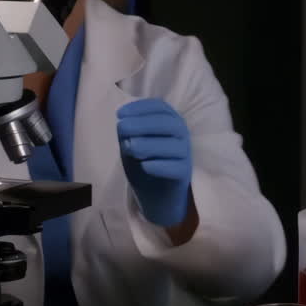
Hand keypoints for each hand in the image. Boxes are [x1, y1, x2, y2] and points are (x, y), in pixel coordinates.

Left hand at [117, 98, 191, 226]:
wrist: (155, 198)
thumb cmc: (144, 165)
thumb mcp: (131, 146)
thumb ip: (128, 134)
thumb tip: (123, 124)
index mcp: (169, 123)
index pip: (160, 108)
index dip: (140, 108)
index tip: (120, 114)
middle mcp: (181, 136)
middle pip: (169, 124)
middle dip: (144, 124)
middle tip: (122, 127)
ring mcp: (185, 155)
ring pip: (174, 146)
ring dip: (150, 144)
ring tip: (130, 148)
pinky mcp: (184, 175)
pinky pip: (176, 168)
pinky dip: (160, 166)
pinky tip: (144, 166)